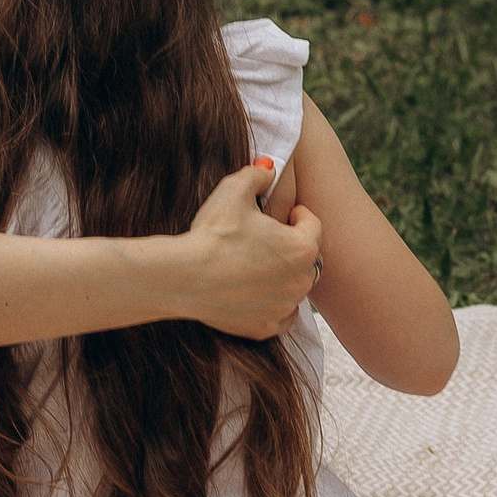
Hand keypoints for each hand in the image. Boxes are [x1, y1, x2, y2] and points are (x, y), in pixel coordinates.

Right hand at [181, 163, 321, 338]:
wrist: (183, 276)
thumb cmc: (212, 233)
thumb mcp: (233, 191)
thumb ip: (257, 175)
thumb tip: (268, 169)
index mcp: (303, 246)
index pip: (312, 224)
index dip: (297, 215)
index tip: (285, 213)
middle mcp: (302, 280)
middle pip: (308, 259)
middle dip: (293, 248)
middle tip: (268, 241)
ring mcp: (285, 306)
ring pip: (295, 288)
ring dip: (283, 277)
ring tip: (256, 266)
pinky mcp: (266, 327)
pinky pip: (281, 315)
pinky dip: (272, 305)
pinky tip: (253, 293)